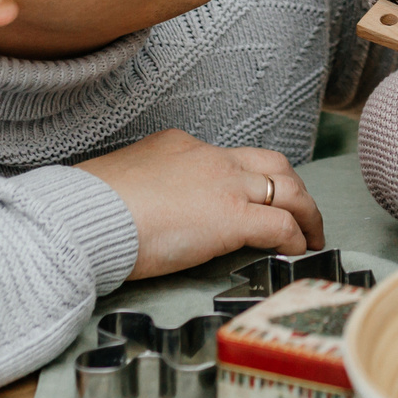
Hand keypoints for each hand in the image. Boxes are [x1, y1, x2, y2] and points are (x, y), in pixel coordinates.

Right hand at [77, 128, 324, 279]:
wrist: (86, 217)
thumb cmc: (90, 209)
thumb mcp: (125, 184)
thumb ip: (151, 190)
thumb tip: (156, 209)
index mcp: (181, 145)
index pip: (230, 158)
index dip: (248, 180)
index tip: (253, 201)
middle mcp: (210, 158)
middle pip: (272, 164)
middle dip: (293, 187)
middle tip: (301, 214)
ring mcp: (225, 185)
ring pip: (288, 189)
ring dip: (306, 213)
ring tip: (311, 236)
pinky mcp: (232, 217)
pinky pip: (281, 225)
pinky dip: (295, 238)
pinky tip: (295, 252)